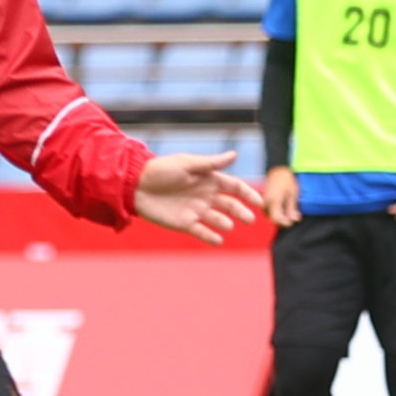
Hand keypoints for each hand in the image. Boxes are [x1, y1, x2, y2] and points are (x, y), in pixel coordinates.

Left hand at [135, 151, 261, 244]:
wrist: (135, 185)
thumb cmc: (161, 170)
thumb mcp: (187, 164)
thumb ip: (211, 163)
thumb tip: (234, 155)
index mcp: (208, 179)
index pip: (234, 187)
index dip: (248, 194)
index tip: (259, 202)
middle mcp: (205, 195)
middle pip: (230, 205)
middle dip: (241, 212)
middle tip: (250, 219)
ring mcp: (196, 210)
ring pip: (217, 219)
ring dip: (225, 223)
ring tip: (228, 225)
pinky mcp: (185, 223)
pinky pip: (201, 232)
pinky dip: (211, 236)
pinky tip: (218, 240)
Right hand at [262, 164, 301, 227]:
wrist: (277, 171)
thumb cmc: (287, 181)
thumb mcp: (292, 195)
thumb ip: (292, 209)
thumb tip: (293, 221)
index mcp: (273, 201)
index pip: (277, 219)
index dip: (286, 224)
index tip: (293, 222)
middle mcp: (265, 203)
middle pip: (274, 220)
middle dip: (284, 220)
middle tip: (294, 213)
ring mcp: (263, 203)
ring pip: (272, 217)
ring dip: (281, 216)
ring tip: (289, 207)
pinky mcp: (263, 203)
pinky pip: (270, 212)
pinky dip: (277, 212)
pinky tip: (283, 205)